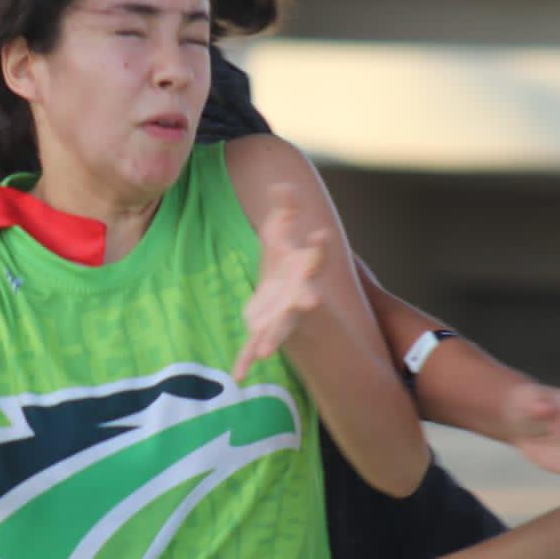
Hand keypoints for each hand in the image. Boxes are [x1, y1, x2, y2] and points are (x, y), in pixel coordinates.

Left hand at [233, 184, 331, 381]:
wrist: (285, 296)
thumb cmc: (284, 259)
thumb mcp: (280, 231)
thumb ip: (284, 210)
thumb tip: (281, 184)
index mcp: (303, 268)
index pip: (315, 255)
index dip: (318, 246)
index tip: (321, 234)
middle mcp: (299, 295)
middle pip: (305, 297)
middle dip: (306, 300)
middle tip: (311, 301)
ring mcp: (283, 316)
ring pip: (281, 328)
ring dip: (274, 337)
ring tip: (265, 350)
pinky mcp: (264, 331)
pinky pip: (254, 347)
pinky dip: (246, 360)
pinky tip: (238, 374)